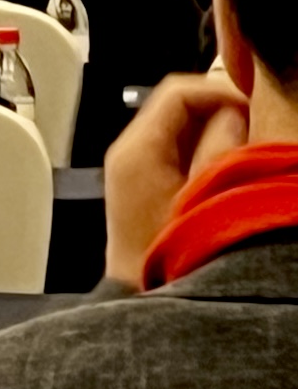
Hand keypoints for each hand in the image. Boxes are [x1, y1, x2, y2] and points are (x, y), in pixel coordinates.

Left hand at [103, 71, 250, 288]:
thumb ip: (219, 151)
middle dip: (221, 111)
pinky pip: (179, 150)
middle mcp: (130, 150)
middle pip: (178, 107)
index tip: (254, 106)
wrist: (138, 296)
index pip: (177, 92)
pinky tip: (230, 168)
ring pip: (181, 128)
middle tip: (258, 127)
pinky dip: (207, 150)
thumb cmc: (167, 253)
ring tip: (249, 148)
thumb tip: (233, 115)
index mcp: (137, 148)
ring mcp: (135, 166)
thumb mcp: (203, 197)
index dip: (219, 92)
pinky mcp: (145, 183)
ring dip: (216, 132)